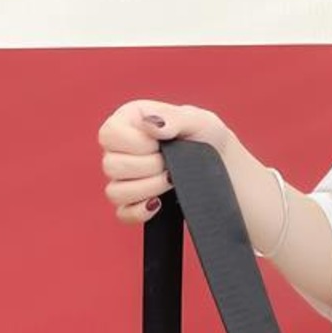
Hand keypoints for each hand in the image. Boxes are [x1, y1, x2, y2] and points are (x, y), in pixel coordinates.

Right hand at [98, 99, 230, 224]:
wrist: (223, 166)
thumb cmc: (206, 136)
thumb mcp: (197, 120)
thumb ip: (173, 118)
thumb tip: (151, 124)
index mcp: (127, 122)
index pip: (109, 135)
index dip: (136, 143)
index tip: (160, 144)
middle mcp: (119, 150)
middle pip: (111, 166)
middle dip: (148, 167)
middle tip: (171, 163)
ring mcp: (123, 179)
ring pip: (115, 192)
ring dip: (148, 188)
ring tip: (172, 180)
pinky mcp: (133, 203)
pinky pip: (123, 214)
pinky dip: (141, 212)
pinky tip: (160, 203)